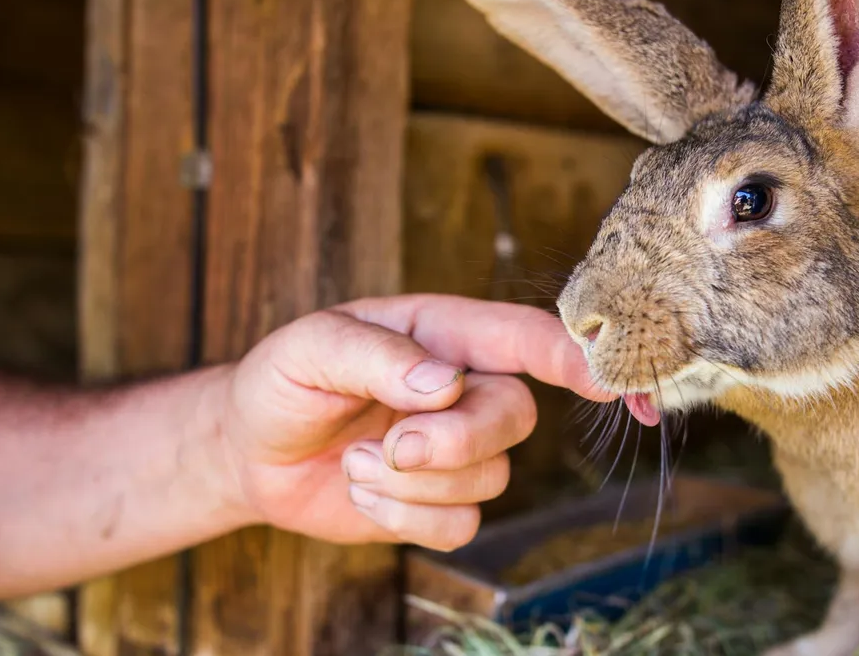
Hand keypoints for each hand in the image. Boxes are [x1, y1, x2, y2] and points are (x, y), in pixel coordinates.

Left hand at [217, 294, 610, 550]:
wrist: (251, 451)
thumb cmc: (282, 382)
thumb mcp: (310, 348)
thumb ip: (375, 355)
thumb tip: (445, 385)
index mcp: (441, 335)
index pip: (523, 337)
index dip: (573, 355)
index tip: (607, 379)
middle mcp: (463, 389)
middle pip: (515, 417)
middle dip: (456, 441)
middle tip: (393, 445)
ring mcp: (456, 449)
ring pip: (489, 478)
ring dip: (410, 483)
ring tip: (356, 460)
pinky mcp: (439, 503)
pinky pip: (461, 525)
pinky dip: (405, 519)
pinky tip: (364, 491)